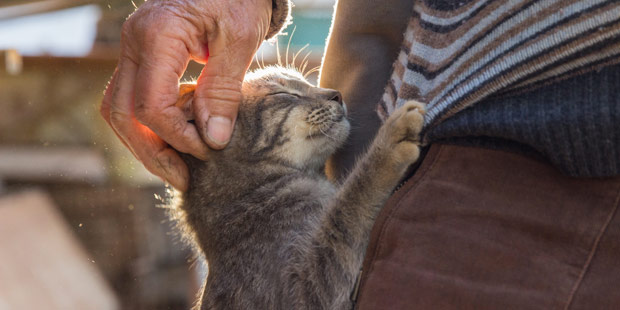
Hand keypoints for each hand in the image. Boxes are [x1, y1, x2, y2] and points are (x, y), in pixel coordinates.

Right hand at [101, 0, 271, 190]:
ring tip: (179, 168)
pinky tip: (178, 140)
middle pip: (121, 113)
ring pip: (119, 110)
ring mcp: (132, 49)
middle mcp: (133, 42)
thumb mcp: (240, 41)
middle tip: (183, 179)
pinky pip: (133, 99)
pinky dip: (151, 125)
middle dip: (151, 153)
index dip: (177, 137)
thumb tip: (213, 140)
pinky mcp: (142, 57)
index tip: (208, 151)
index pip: (150, 105)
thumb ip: (223, 90)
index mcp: (156, 34)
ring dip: (146, 144)